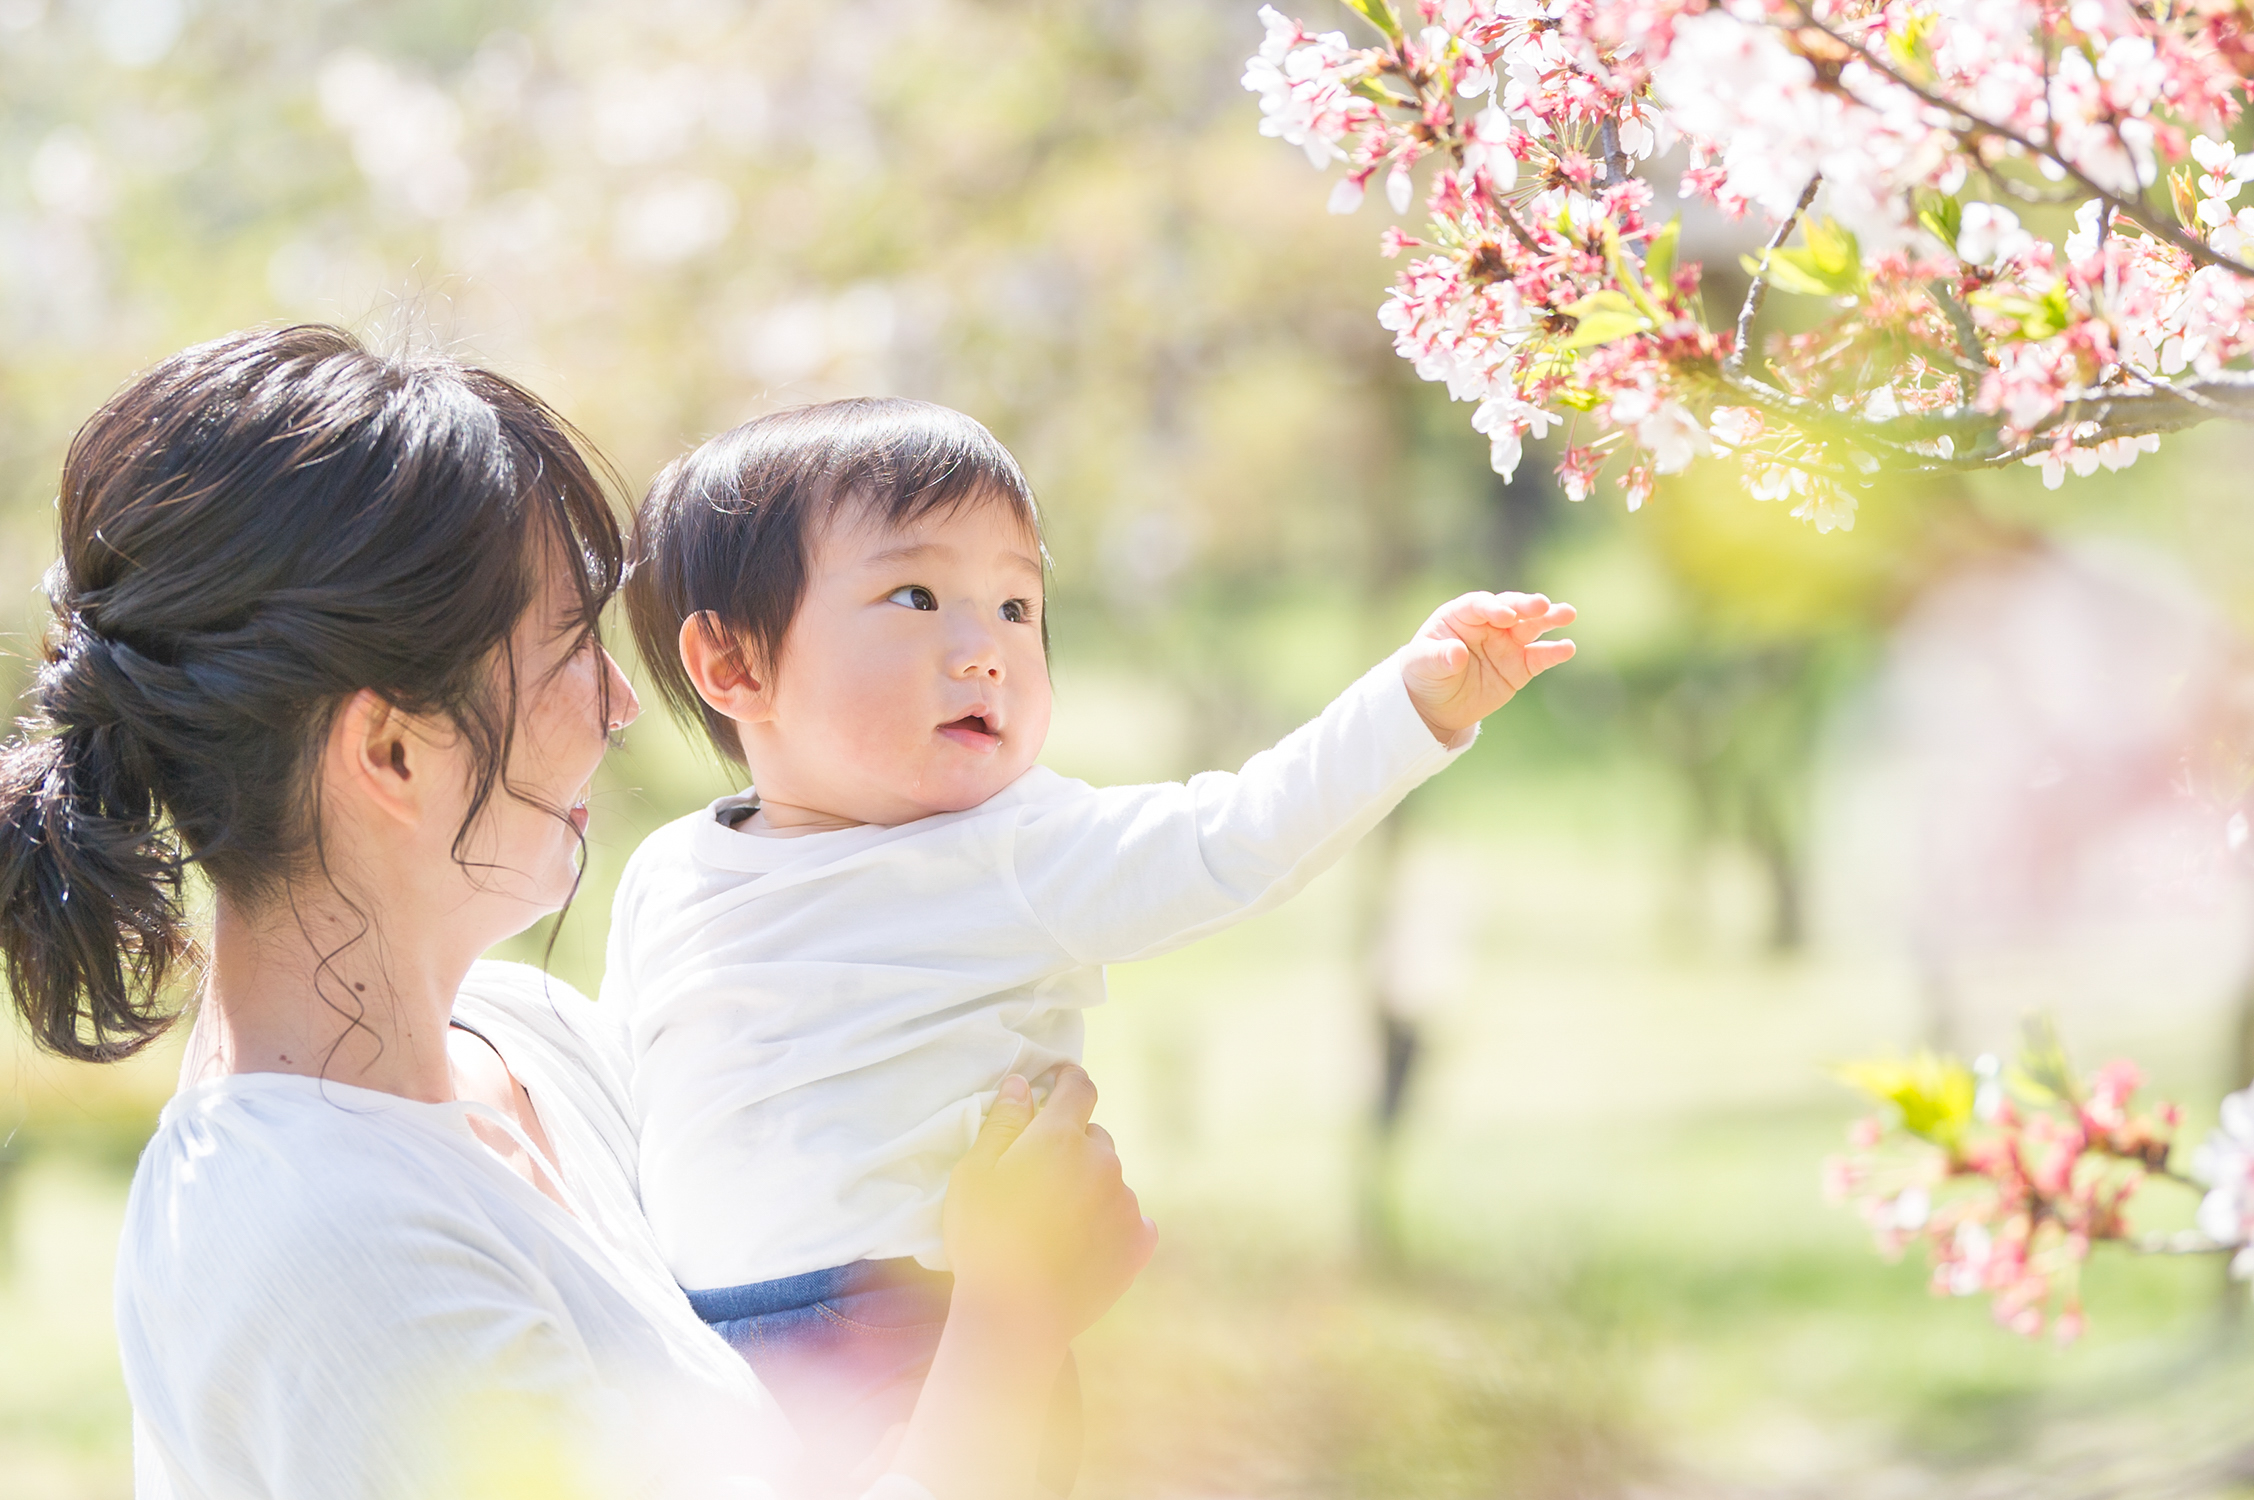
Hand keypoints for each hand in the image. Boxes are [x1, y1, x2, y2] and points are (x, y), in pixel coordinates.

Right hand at [943, 1067, 1155, 1343]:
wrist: (1017, 1316)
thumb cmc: (983, 1241)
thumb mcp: (974, 1176)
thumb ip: (1002, 1124)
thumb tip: (1021, 1084)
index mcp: (1059, 1138)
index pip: (1078, 1088)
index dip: (1068, 1080)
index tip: (1059, 1081)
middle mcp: (1102, 1161)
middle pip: (1094, 1137)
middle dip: (1072, 1148)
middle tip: (1041, 1182)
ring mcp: (1126, 1201)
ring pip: (1111, 1179)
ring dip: (1092, 1188)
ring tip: (1057, 1226)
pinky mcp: (1140, 1240)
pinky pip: (1133, 1218)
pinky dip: (1114, 1224)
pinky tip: (1085, 1247)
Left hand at [1400, 590, 1576, 740]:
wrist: (1435, 704)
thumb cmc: (1424, 673)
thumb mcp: (1424, 665)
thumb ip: (1440, 657)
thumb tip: (1457, 654)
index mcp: (1461, 615)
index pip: (1480, 605)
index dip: (1493, 608)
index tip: (1505, 616)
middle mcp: (1489, 624)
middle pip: (1511, 608)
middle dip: (1526, 606)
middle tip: (1542, 605)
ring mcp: (1507, 643)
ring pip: (1531, 627)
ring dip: (1549, 619)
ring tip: (1567, 613)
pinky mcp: (1520, 666)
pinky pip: (1540, 657)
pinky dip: (1554, 652)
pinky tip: (1567, 648)